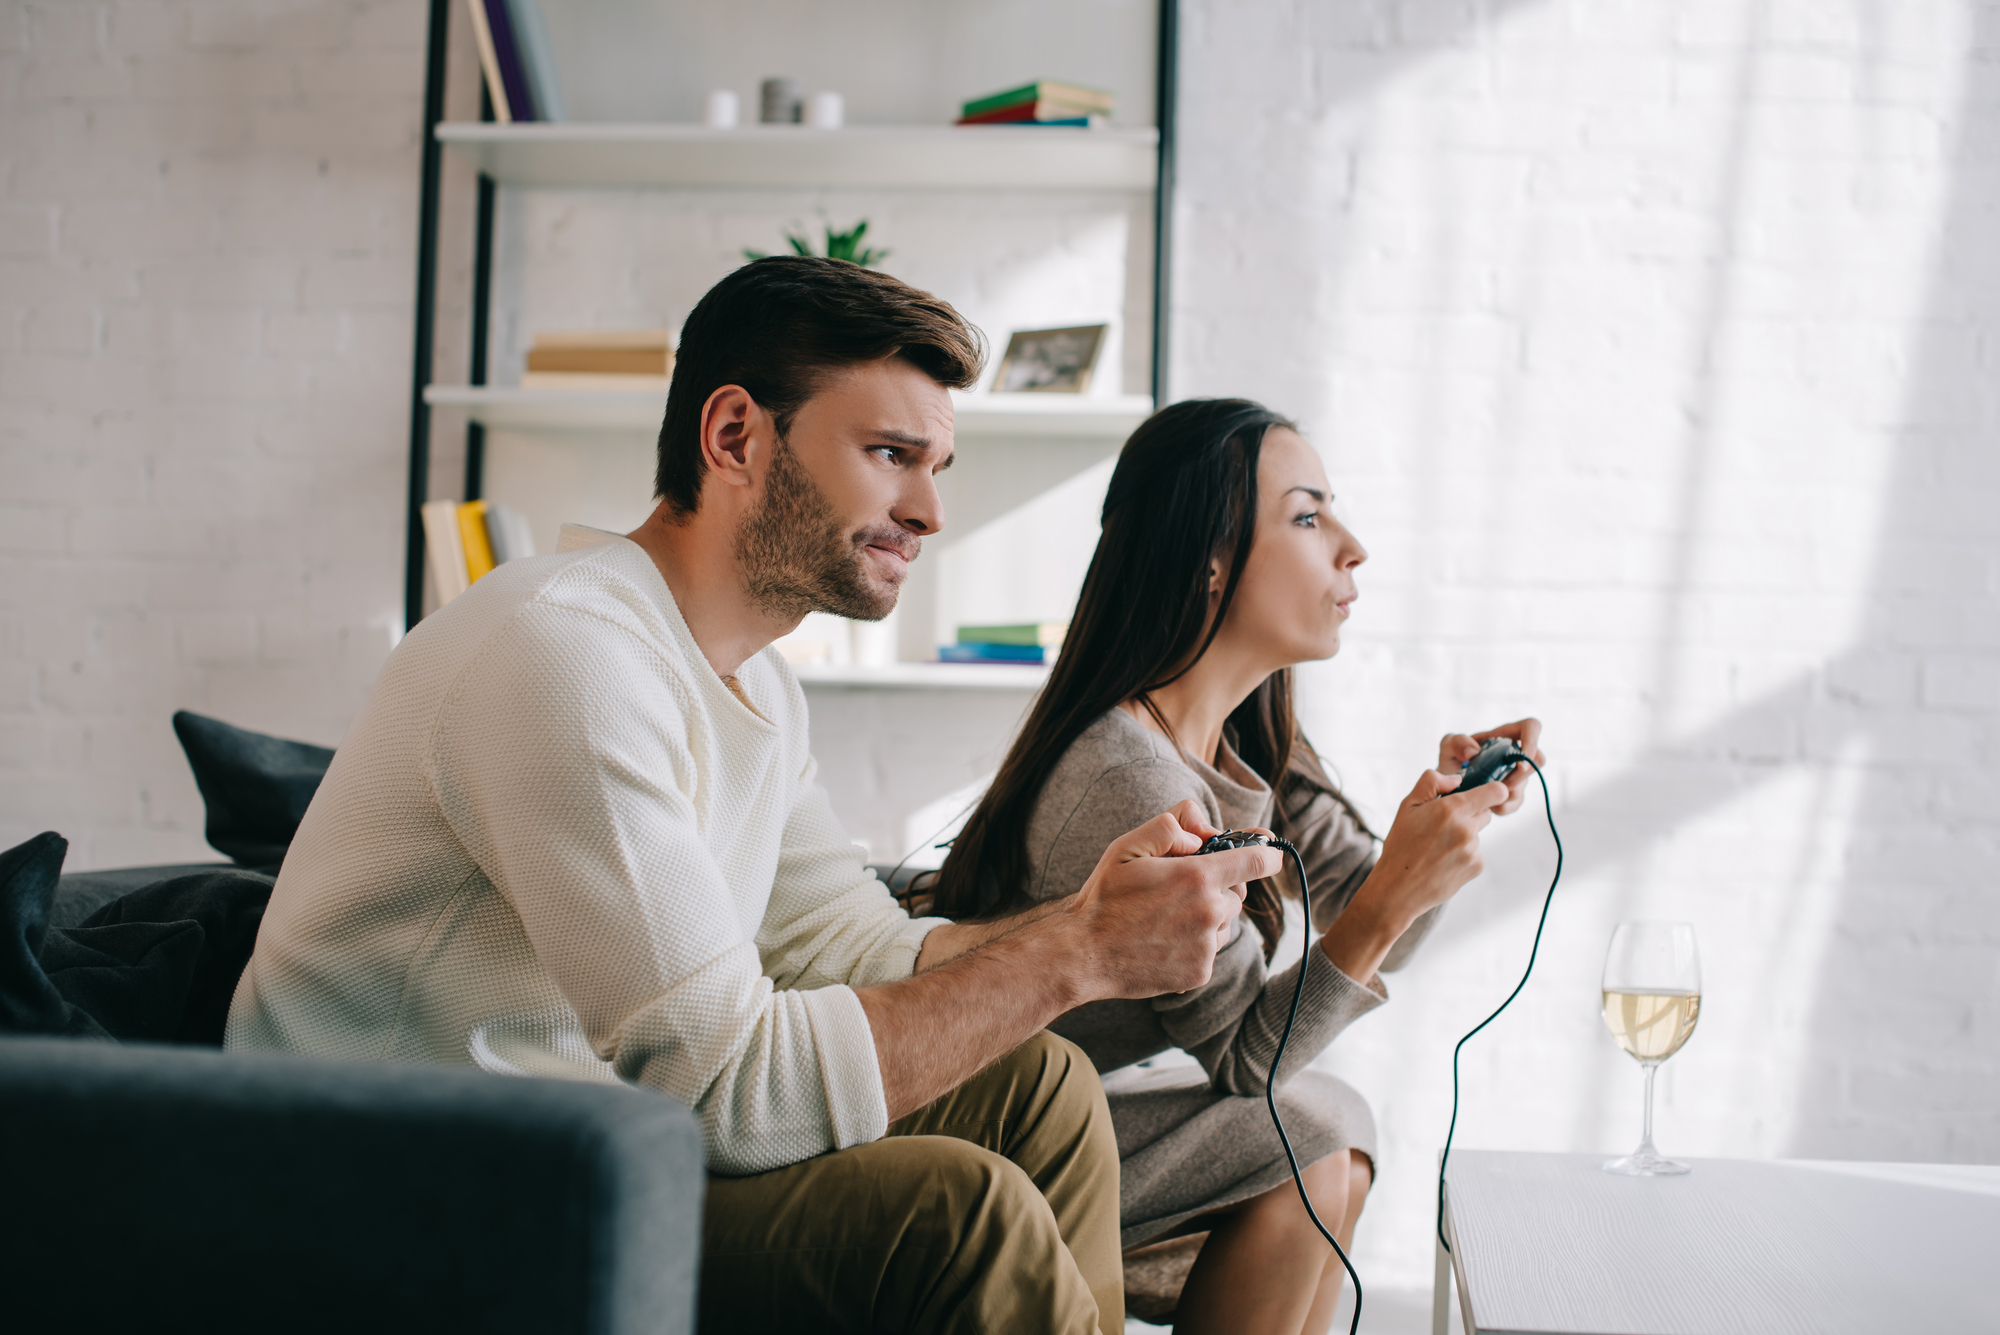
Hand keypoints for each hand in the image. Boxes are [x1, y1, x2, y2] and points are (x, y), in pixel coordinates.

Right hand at [1063, 800, 1276, 1000]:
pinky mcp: (1199, 973)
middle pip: (1238, 893)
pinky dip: (1196, 942)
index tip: (1272, 851)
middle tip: (1182, 885)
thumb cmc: (1104, 897)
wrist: (1084, 954)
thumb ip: (1170, 826)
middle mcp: (1208, 913)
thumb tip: (1202, 832)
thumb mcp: (1128, 846)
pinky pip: (1211, 949)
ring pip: (1225, 922)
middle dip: (1219, 884)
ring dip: (1208, 914)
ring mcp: (1206, 947)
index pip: (1256, 862)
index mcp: (1196, 877)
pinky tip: (1164, 938)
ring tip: (1167, 915)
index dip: (1268, 853)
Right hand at [1366, 768, 1509, 924]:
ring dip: (1464, 836)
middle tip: (1444, 825)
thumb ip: (1432, 782)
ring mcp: (1473, 850)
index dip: (1494, 790)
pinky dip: (1463, 855)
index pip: (1495, 792)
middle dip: (1470, 814)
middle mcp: (1466, 829)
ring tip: (1437, 848)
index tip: (1487, 793)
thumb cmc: (1400, 845)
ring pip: (1477, 834)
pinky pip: (1476, 853)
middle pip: (1485, 812)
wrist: (1398, 888)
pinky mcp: (1476, 867)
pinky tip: (1443, 861)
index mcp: (1451, 809)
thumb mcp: (1407, 806)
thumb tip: (1457, 779)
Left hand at [1438, 716, 1545, 814]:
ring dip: (1504, 793)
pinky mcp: (1513, 795)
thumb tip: (1474, 752)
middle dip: (1519, 776)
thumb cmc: (1452, 761)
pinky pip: (1515, 802)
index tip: (1519, 763)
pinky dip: (1499, 806)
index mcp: (1504, 736)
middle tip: (1499, 783)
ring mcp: (1517, 775)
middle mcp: (1515, 754)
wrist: (1447, 787)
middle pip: (1537, 761)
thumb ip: (1456, 741)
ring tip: (1481, 793)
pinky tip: (1485, 804)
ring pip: (1523, 785)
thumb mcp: (1448, 746)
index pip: (1531, 727)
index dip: (1532, 742)